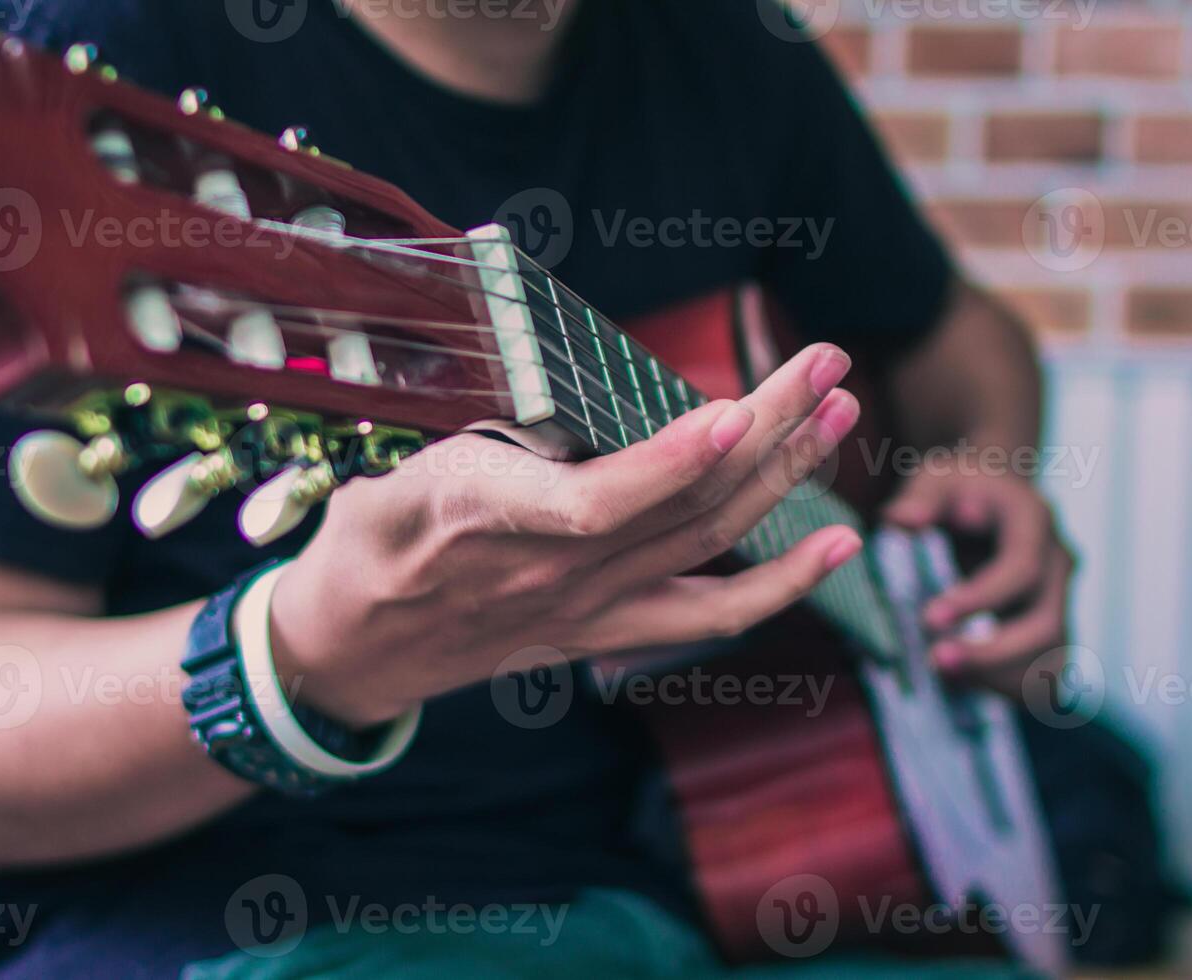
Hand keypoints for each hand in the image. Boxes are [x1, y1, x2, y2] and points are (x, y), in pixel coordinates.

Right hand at [270, 345, 863, 727]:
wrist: (350, 647)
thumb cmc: (371, 538)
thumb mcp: (401, 472)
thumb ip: (492, 445)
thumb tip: (575, 401)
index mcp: (488, 516)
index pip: (596, 501)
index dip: (668, 462)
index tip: (729, 411)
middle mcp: (553, 571)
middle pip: (683, 502)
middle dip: (766, 427)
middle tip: (826, 362)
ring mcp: (587, 609)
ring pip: (708, 541)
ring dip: (786, 476)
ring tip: (841, 414)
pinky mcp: (604, 632)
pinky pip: (707, 615)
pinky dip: (780, 585)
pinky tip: (840, 546)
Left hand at [883, 466, 1074, 697]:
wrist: (991, 497)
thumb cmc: (957, 488)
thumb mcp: (935, 478)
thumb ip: (920, 497)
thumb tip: (904, 521)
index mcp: (1034, 521)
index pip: (1022, 568)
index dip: (981, 599)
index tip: (930, 618)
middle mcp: (1058, 563)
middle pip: (1045, 624)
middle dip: (992, 652)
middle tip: (935, 660)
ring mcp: (1061, 600)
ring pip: (1051, 659)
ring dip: (998, 677)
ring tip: (943, 677)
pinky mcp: (1051, 629)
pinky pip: (1047, 675)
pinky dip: (1007, 688)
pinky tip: (962, 685)